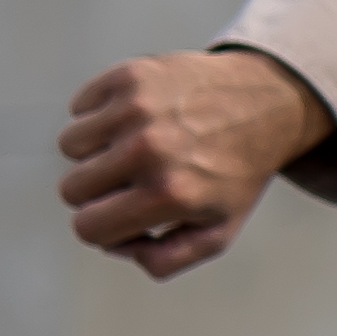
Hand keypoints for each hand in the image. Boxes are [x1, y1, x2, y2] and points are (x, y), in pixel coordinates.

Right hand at [58, 49, 333, 280]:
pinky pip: (80, 107)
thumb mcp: (218, 231)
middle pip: (72, 188)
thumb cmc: (235, 173)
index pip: (88, 227)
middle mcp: (149, 149)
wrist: (266, 104)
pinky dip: (100, 114)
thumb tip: (119, 248)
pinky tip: (138, 117)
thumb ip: (166, 259)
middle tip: (134, 178)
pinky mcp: (130, 75)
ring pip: (70, 145)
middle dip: (97, 191)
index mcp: (169, 193)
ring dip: (96, 150)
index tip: (121, 214)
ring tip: (137, 145)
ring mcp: (137, 108)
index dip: (101, 227)